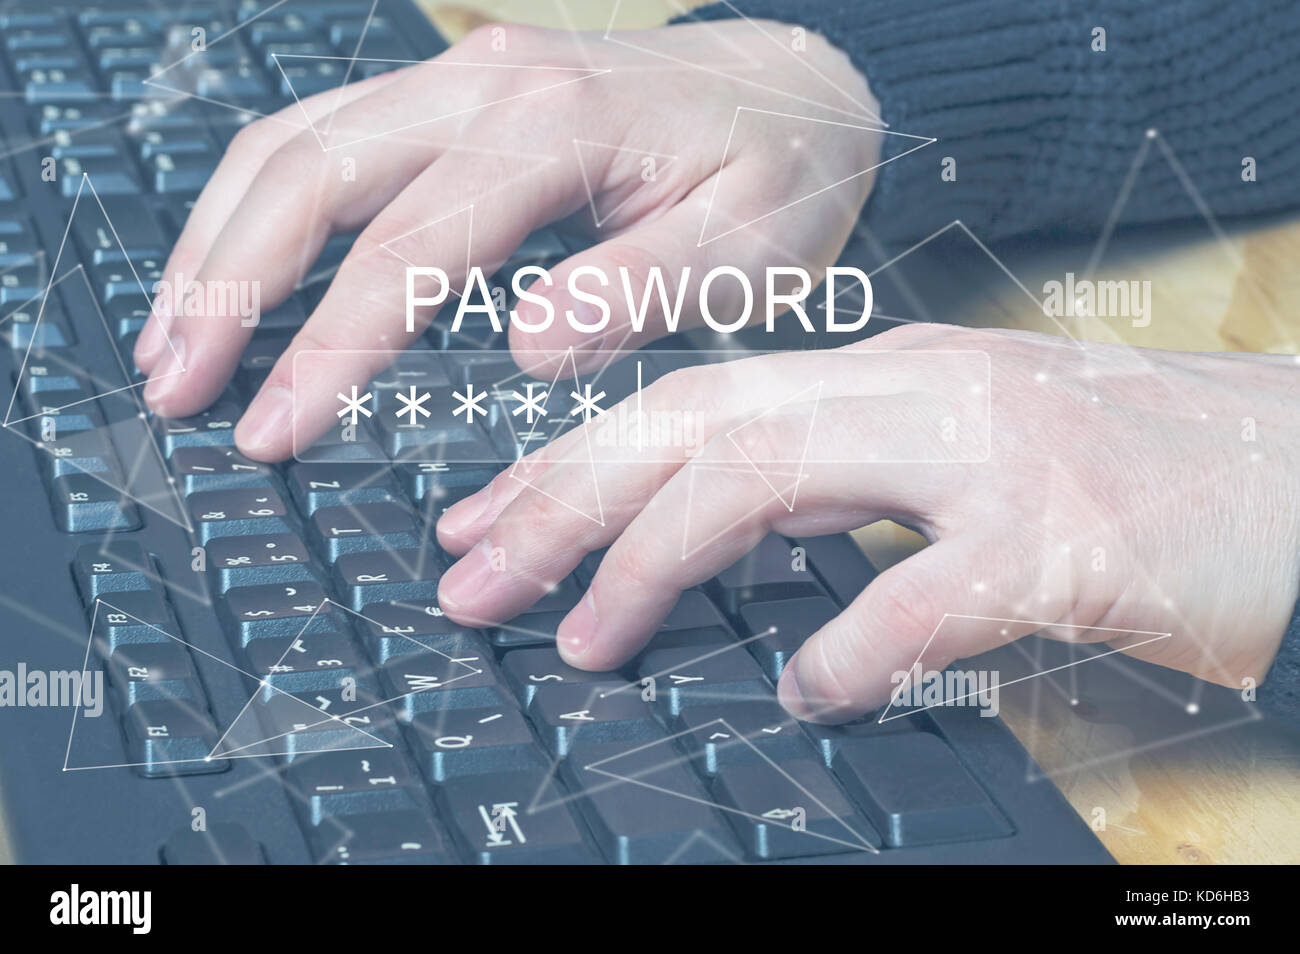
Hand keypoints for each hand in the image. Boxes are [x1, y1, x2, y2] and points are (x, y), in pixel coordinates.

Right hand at [134, 20, 879, 460]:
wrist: (795, 90)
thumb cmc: (778, 175)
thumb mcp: (750, 247)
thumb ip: (641, 288)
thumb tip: (530, 347)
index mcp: (559, 127)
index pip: (411, 245)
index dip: (330, 344)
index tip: (273, 428)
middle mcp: (490, 85)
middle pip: (312, 169)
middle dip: (228, 285)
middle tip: (177, 387)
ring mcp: (462, 77)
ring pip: (297, 140)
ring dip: (220, 238)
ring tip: (172, 338)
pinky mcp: (453, 92)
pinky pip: (326, 133)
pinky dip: (261, 205)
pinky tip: (233, 269)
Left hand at [434, 325, 1299, 722]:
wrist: (1293, 464)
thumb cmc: (1116, 468)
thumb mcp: (955, 450)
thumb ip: (838, 480)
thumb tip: (720, 538)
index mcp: (885, 376)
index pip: (691, 403)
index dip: (573, 462)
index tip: (485, 520)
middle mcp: (916, 393)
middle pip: (694, 425)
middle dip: (563, 502)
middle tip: (472, 580)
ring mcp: (987, 455)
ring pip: (768, 478)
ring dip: (655, 563)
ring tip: (589, 640)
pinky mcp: (1060, 538)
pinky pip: (921, 594)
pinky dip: (849, 648)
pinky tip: (809, 692)